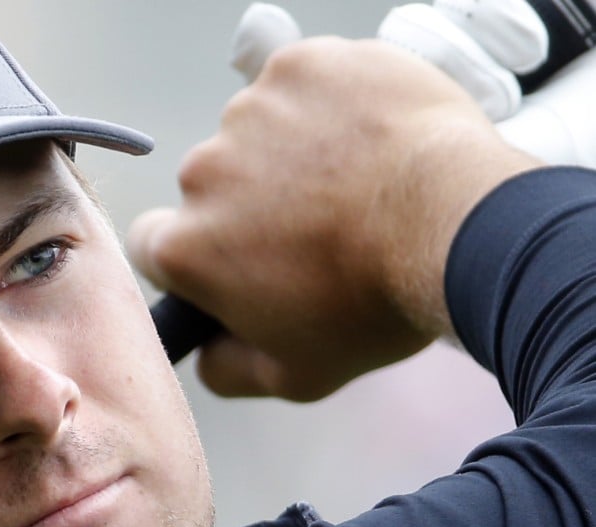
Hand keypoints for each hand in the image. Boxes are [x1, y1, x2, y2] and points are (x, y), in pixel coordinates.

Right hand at [130, 38, 538, 399]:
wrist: (459, 226)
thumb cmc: (375, 306)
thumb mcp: (295, 375)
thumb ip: (225, 369)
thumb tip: (200, 352)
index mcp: (188, 247)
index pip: (151, 244)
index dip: (195, 254)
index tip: (238, 258)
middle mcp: (201, 172)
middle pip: (209, 187)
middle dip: (250, 204)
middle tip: (318, 226)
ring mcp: (250, 111)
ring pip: (255, 133)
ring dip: (290, 153)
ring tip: (353, 182)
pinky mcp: (299, 66)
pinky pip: (298, 86)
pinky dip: (325, 106)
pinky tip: (366, 138)